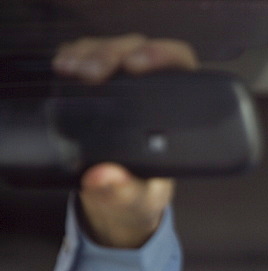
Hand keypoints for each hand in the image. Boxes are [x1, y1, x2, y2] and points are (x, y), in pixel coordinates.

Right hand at [52, 34, 199, 247]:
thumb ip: (124, 190)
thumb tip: (105, 176)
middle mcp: (156, 95)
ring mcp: (127, 87)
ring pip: (115, 49)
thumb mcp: (135, 199)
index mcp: (177, 115)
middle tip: (93, 73)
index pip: (181, 69)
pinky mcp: (101, 85)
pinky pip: (90, 58)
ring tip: (74, 69)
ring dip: (93, 52)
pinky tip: (65, 66)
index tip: (136, 65)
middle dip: (115, 53)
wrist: (119, 201)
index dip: (162, 56)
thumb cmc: (139, 195)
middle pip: (142, 52)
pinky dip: (75, 56)